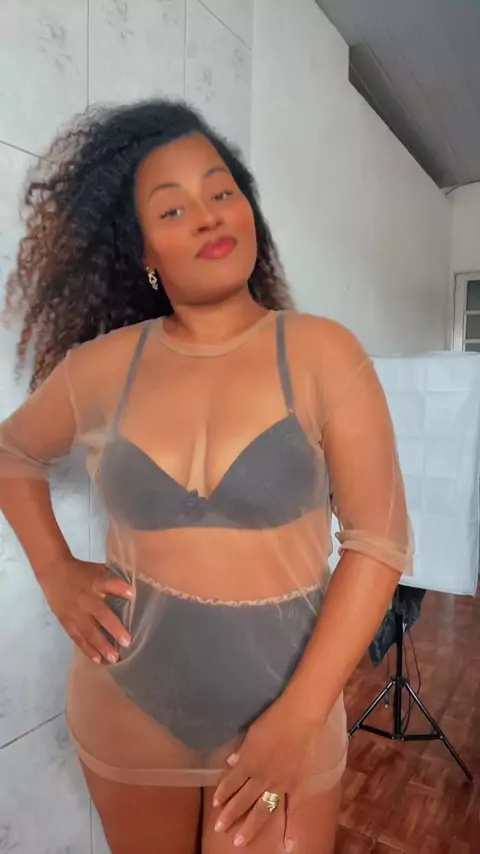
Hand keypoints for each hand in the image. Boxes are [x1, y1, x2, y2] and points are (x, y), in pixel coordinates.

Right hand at [40, 557, 133, 663]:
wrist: (53, 571)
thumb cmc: (82, 571)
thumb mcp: (99, 570)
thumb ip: (113, 580)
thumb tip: (134, 591)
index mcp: (96, 582)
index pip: (109, 584)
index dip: (120, 588)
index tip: (132, 594)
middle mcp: (86, 599)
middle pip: (100, 614)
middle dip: (113, 629)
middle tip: (126, 642)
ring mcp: (75, 612)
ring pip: (89, 631)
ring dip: (101, 646)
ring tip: (114, 658)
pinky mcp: (66, 621)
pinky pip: (78, 637)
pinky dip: (87, 649)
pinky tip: (98, 659)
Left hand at [213, 692, 318, 849]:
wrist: (300, 718)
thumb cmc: (274, 718)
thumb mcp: (252, 732)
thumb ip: (242, 750)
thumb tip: (232, 761)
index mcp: (249, 763)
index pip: (232, 781)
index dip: (223, 792)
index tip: (216, 803)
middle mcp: (262, 778)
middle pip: (243, 799)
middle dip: (230, 814)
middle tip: (219, 828)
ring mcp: (280, 784)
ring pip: (261, 809)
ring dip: (249, 826)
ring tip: (239, 841)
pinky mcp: (297, 786)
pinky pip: (294, 810)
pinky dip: (291, 828)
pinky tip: (287, 846)